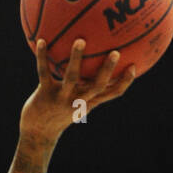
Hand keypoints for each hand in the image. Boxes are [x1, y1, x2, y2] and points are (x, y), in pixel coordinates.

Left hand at [19, 38, 134, 141]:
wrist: (38, 132)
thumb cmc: (61, 113)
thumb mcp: (78, 102)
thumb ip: (89, 87)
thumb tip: (98, 66)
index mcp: (89, 101)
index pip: (112, 93)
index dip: (124, 82)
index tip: (134, 65)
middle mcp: (78, 100)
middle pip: (97, 86)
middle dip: (107, 70)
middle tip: (116, 52)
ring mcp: (61, 98)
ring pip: (71, 77)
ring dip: (76, 59)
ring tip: (80, 40)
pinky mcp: (44, 94)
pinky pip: (44, 72)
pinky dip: (42, 57)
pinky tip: (41, 40)